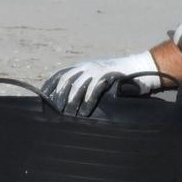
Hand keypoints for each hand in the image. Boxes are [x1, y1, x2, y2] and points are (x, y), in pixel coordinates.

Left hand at [40, 50, 158, 114]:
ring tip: (68, 114)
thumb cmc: (117, 78)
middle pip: (66, 81)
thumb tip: (69, 101)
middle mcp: (86, 66)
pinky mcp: (107, 75)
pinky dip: (88, 101)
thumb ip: (85, 85)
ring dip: (71, 101)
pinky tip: (85, 112)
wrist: (139, 68)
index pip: (60, 75)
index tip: (43, 99)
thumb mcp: (97, 78)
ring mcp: (96, 69)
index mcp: (82, 67)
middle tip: (55, 112)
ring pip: (77, 85)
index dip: (50, 87)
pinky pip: (93, 89)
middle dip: (59, 97)